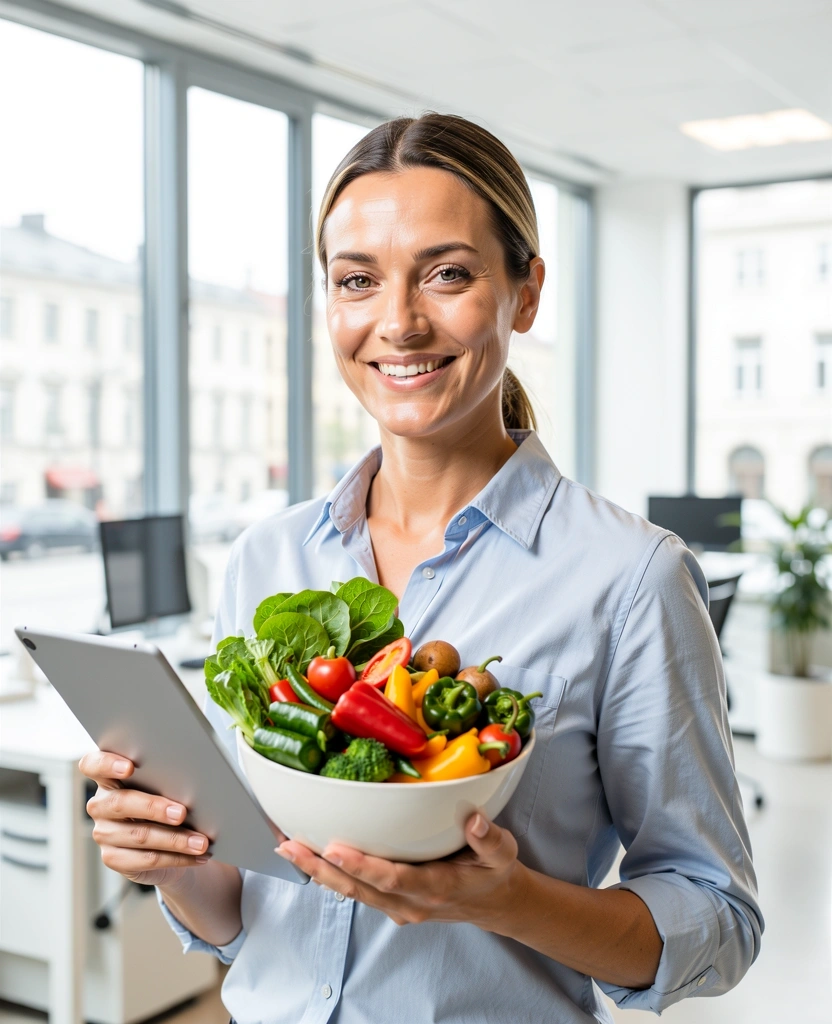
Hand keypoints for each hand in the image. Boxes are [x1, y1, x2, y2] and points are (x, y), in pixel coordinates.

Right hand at [80, 751, 211, 887]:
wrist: (167, 842)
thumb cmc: (166, 801)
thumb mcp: (165, 785)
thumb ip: (167, 778)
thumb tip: (192, 781)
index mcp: (109, 777)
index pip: (92, 764)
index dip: (106, 764)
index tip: (129, 767)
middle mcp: (101, 804)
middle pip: (120, 803)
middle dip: (154, 808)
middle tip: (182, 813)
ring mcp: (104, 833)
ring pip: (139, 835)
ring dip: (175, 839)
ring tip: (201, 842)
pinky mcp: (113, 858)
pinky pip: (146, 859)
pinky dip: (176, 858)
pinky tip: (196, 856)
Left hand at [277, 813, 524, 928]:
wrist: (496, 904)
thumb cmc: (495, 873)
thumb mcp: (503, 853)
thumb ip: (489, 837)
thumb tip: (473, 819)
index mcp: (436, 886)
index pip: (391, 878)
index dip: (361, 865)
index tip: (334, 848)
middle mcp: (410, 901)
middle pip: (357, 888)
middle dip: (320, 868)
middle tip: (290, 846)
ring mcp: (398, 906)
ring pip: (350, 891)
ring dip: (317, 872)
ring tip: (288, 848)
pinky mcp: (391, 903)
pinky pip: (355, 891)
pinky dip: (329, 875)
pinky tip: (309, 858)